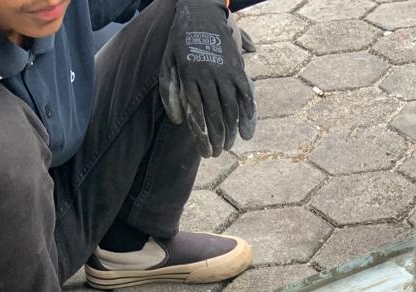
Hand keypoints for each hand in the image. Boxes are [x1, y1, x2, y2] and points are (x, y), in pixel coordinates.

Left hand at [160, 0, 255, 156]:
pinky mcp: (237, 67)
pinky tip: (247, 130)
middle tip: (217, 154)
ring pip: (231, 108)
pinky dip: (249, 113)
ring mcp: (225, 71)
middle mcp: (208, 76)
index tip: (205, 152)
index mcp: (189, 76)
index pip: (197, 114)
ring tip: (230, 145)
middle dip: (217, 139)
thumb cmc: (180, 41)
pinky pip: (246, 94)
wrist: (200, 11)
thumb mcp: (167, 63)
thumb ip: (170, 92)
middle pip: (215, 115)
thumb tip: (177, 121)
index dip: (202, 136)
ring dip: (231, 131)